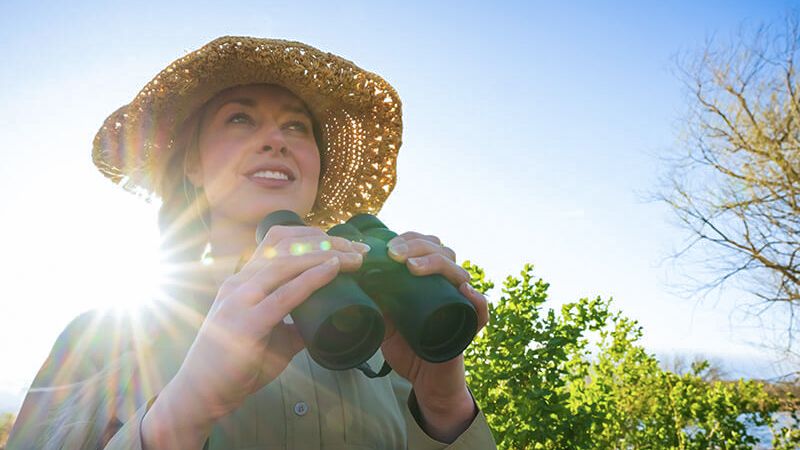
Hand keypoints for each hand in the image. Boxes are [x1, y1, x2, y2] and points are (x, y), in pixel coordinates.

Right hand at [143, 225, 368, 446]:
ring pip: (286, 262)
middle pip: (287, 244)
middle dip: (328, 241)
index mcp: (243, 281)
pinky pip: (284, 295)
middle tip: (359, 248)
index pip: (279, 241)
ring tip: (354, 258)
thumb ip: (295, 323)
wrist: (199, 396)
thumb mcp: (271, 336)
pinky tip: (332, 270)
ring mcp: (239, 299)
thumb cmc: (234, 366)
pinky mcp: (245, 323)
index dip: (314, 235)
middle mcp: (239, 282)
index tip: (346, 244)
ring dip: (326, 255)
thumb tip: (326, 318)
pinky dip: (312, 279)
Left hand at [381, 231, 489, 409]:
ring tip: (413, 268)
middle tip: (394, 254)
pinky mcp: (469, 327)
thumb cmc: (406, 347)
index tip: (387, 247)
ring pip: (459, 273)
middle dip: (417, 247)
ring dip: (437, 264)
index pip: (426, 246)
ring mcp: (460, 304)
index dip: (409, 239)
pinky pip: (481, 310)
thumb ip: (376, 302)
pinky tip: (463, 290)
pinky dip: (476, 299)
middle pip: (442, 252)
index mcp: (428, 279)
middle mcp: (447, 286)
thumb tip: (356, 280)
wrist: (423, 381)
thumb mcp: (383, 321)